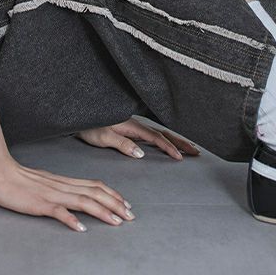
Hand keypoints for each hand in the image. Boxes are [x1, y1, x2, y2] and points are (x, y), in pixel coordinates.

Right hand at [0, 156, 134, 231]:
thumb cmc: (19, 179)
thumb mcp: (44, 183)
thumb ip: (60, 190)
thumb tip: (76, 200)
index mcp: (63, 181)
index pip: (94, 185)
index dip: (112, 194)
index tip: (126, 204)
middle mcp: (61, 186)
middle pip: (94, 193)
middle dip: (115, 204)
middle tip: (130, 216)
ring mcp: (51, 194)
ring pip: (82, 201)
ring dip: (102, 212)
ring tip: (116, 221)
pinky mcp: (39, 204)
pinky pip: (58, 211)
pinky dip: (71, 220)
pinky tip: (81, 229)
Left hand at [73, 117, 200, 160]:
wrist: (79, 117)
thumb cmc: (89, 127)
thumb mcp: (104, 137)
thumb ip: (122, 144)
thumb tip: (141, 153)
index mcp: (132, 125)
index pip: (156, 137)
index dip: (169, 147)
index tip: (180, 157)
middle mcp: (136, 124)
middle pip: (163, 133)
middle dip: (181, 142)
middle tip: (197, 151)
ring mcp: (134, 126)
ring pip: (159, 133)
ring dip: (175, 140)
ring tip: (189, 147)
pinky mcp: (130, 129)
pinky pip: (152, 134)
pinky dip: (164, 139)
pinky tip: (168, 143)